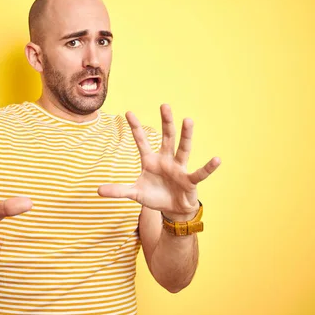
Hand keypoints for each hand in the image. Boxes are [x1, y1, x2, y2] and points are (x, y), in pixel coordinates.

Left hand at [98, 104, 219, 219]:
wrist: (172, 209)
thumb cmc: (155, 196)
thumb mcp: (135, 194)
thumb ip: (118, 191)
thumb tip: (97, 190)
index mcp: (151, 160)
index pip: (142, 141)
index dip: (135, 128)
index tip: (128, 112)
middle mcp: (166, 160)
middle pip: (166, 138)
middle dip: (165, 122)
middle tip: (164, 105)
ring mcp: (179, 168)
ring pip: (183, 149)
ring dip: (186, 135)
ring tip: (188, 120)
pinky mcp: (189, 180)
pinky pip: (199, 173)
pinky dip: (208, 167)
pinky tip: (217, 159)